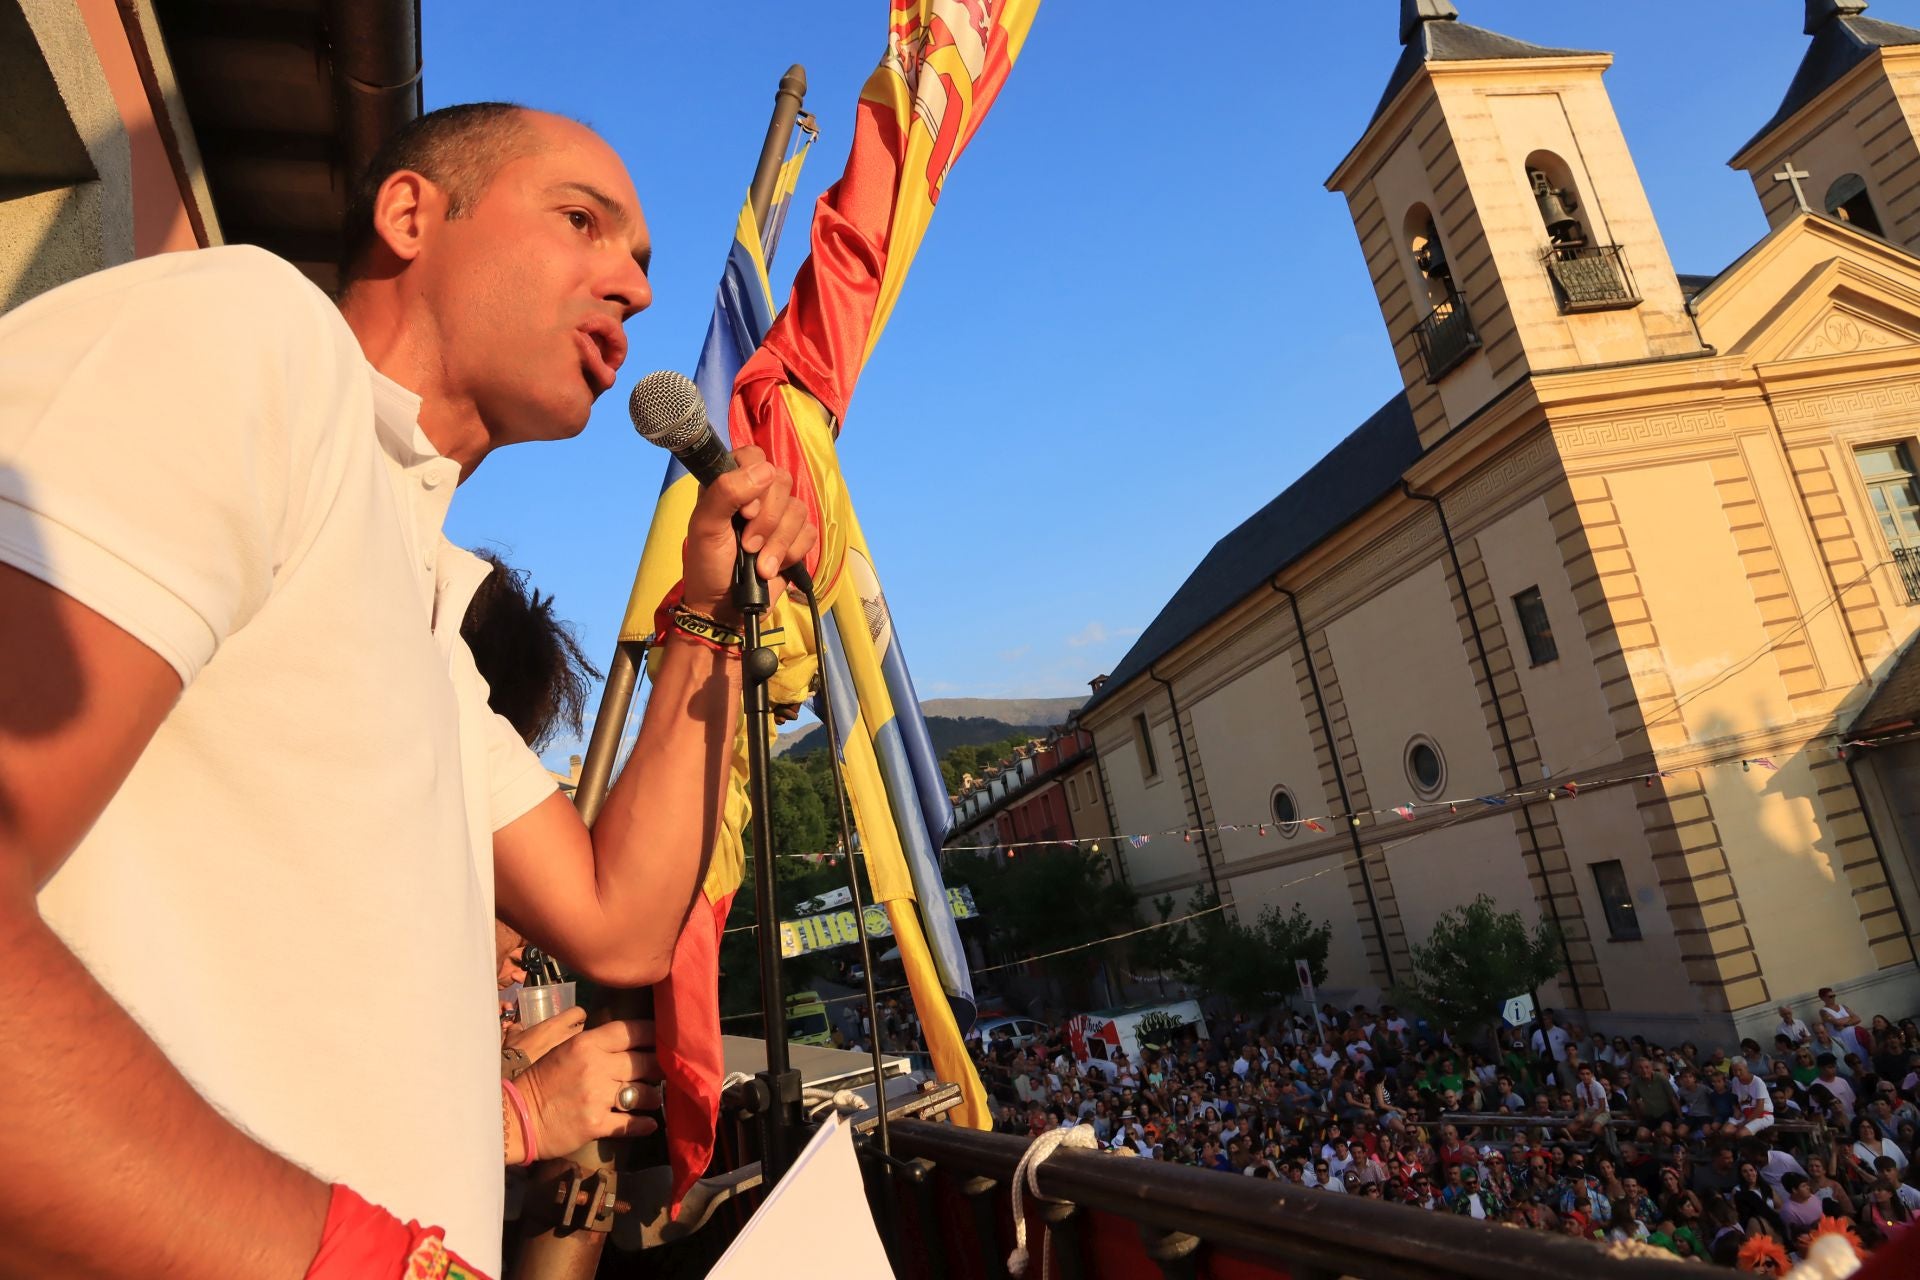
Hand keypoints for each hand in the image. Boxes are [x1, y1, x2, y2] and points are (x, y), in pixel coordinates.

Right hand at [503, 1004, 586, 1066]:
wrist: (515, 1070)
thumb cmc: (516, 1049)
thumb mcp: (515, 1034)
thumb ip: (519, 1027)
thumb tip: (518, 1026)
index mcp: (555, 1024)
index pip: (579, 1012)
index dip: (578, 1014)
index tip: (574, 1018)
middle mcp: (565, 1036)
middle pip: (583, 1028)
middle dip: (579, 1029)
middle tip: (570, 1033)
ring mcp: (568, 1051)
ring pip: (582, 1043)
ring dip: (577, 1043)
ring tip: (567, 1048)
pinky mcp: (568, 1064)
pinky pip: (575, 1057)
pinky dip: (573, 1057)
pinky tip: (563, 1061)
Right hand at [518, 1018, 661, 1156]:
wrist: (516, 1118)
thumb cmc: (538, 1080)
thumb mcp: (559, 1049)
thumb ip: (588, 1040)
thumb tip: (612, 1034)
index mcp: (586, 1044)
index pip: (630, 1031)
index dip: (652, 1033)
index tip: (664, 1038)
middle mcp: (595, 1066)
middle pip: (644, 1061)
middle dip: (658, 1067)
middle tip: (663, 1072)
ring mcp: (597, 1096)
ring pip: (644, 1093)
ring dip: (653, 1096)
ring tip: (654, 1098)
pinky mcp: (596, 1124)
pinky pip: (630, 1123)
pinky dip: (643, 1124)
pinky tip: (650, 1123)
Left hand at [681, 445, 817, 622]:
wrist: (725, 608)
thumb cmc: (708, 565)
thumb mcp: (705, 527)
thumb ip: (726, 492)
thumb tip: (764, 470)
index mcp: (730, 483)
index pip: (754, 457)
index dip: (756, 482)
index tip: (743, 513)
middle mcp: (757, 495)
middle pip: (782, 482)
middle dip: (767, 521)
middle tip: (748, 545)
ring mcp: (778, 517)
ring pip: (798, 509)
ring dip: (778, 544)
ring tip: (759, 565)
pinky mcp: (795, 539)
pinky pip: (809, 532)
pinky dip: (793, 553)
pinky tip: (774, 566)